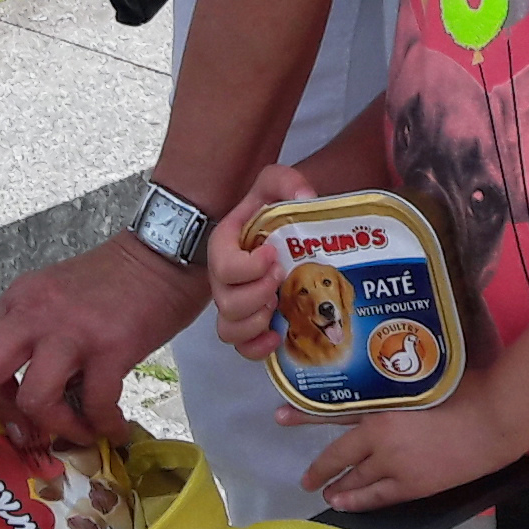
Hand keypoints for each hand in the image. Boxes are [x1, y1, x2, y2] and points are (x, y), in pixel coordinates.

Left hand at [0, 233, 204, 463]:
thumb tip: (21, 412)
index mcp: (17, 305)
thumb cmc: (112, 286)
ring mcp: (71, 329)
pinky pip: (96, 404)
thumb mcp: (56, 306)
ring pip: (38, 399)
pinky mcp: (110, 345)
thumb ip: (33, 348)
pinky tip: (115, 428)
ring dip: (60, 426)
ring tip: (82, 430)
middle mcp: (34, 314)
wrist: (163, 250)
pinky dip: (104, 425)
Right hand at [206, 163, 318, 358]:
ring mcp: (233, 302)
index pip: (223, 265)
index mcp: (224, 246)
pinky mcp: (248, 320)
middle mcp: (222, 279)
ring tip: (277, 306)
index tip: (273, 254)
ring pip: (229, 328)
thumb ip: (286, 181)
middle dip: (256, 294)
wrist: (277, 225)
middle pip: (226, 301)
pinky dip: (257, 347)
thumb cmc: (270, 207)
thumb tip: (306, 196)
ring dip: (255, 322)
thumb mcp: (274, 183)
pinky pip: (241, 346)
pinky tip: (277, 336)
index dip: (249, 267)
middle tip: (280, 278)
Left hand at [294, 398, 527, 513]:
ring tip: (324, 492)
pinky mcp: (413, 485)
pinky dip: (359, 501)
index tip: (281, 417)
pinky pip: (378, 497)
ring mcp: (396, 465)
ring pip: (357, 480)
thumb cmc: (463, 390)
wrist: (492, 421)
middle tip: (305, 479)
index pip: (333, 412)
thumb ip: (394, 385)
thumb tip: (378, 382)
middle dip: (319, 468)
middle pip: (340, 454)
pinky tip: (346, 504)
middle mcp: (381, 437)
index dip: (304, 416)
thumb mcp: (420, 380)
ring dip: (338, 487)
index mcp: (381, 406)